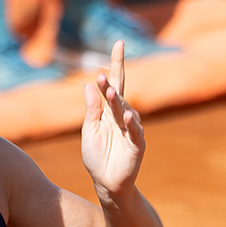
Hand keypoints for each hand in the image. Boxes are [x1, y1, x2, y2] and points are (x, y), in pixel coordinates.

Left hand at [81, 40, 145, 196]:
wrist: (106, 183)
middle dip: (113, 82)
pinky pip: (135, 131)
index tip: (119, 43)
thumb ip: (91, 110)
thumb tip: (89, 85)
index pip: (114, 82)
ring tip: (108, 92)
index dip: (116, 63)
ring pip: (125, 110)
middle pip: (119, 93)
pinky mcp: (137, 145)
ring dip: (117, 102)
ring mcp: (131, 129)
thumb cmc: (96, 157)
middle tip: (102, 74)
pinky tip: (128, 115)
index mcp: (109, 111)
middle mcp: (122, 116)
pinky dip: (132, 123)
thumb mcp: (89, 131)